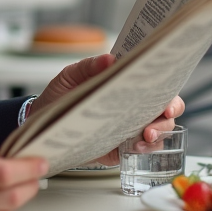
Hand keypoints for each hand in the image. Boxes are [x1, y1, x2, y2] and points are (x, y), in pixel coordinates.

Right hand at [0, 132, 47, 210]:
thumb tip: (6, 152)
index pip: (2, 171)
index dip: (27, 168)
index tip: (39, 163)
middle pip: (8, 196)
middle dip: (30, 185)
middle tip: (36, 175)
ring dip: (18, 198)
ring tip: (20, 185)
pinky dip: (1, 210)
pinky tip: (0, 199)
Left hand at [29, 54, 184, 164]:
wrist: (43, 124)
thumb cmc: (59, 96)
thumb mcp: (70, 76)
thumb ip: (88, 66)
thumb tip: (110, 59)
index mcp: (125, 86)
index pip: (156, 84)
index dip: (168, 88)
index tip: (167, 93)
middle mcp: (133, 107)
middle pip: (165, 110)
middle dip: (168, 115)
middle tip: (161, 117)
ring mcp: (130, 128)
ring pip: (160, 132)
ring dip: (159, 134)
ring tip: (145, 136)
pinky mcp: (122, 149)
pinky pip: (143, 151)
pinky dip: (145, 151)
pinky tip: (135, 147)